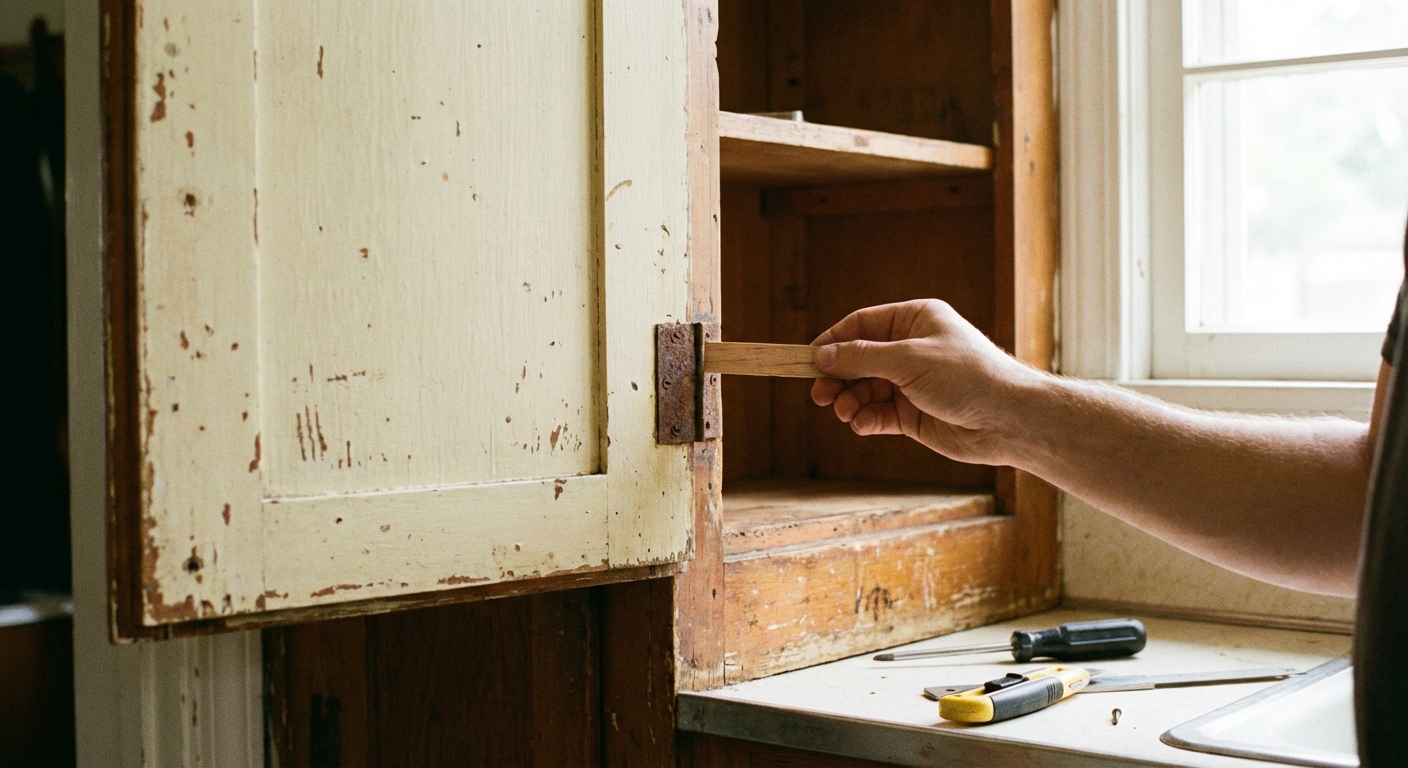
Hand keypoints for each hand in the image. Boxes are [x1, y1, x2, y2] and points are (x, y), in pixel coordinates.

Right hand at [810, 299, 1041, 464]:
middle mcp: (911, 349)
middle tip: (819, 394)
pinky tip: (862, 424)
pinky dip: (866, 419)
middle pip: (859, 359)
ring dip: (850, 400)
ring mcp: (912, 383)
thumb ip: (861, 357)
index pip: (862, 325)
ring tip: (844, 411)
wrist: (1008, 420)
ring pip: (865, 389)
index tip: (808, 360)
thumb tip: (822, 355)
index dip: (834, 342)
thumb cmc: (967, 376)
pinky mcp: (914, 414)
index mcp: (914, 320)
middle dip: (838, 376)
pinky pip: (879, 414)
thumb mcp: (908, 359)